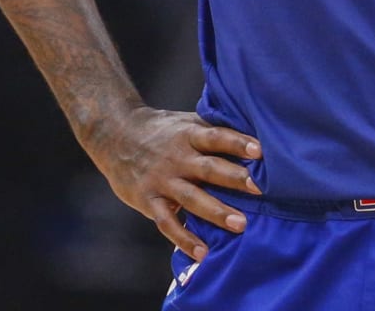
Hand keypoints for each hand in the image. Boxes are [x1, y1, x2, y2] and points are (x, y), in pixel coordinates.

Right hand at [89, 106, 262, 260]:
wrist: (114, 134)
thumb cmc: (163, 130)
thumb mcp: (186, 122)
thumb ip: (214, 130)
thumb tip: (255, 132)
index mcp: (188, 134)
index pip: (216, 137)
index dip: (237, 142)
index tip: (260, 151)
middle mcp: (176, 157)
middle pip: (208, 168)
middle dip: (234, 178)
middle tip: (260, 189)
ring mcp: (162, 180)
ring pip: (191, 198)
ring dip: (216, 212)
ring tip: (241, 225)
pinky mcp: (148, 200)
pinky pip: (167, 223)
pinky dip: (184, 239)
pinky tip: (203, 253)